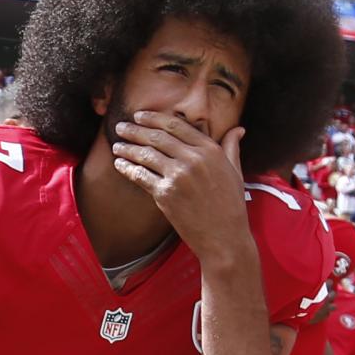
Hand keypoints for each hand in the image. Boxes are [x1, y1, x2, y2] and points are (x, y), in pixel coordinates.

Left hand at [110, 111, 250, 258]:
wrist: (224, 238)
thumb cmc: (231, 207)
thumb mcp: (236, 172)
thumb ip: (232, 148)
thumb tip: (238, 129)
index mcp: (210, 150)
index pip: (177, 125)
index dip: (154, 118)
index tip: (140, 116)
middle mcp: (193, 159)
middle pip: (157, 137)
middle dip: (135, 130)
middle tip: (121, 127)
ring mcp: (178, 176)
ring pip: (146, 154)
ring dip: (127, 148)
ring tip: (116, 145)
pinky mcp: (165, 194)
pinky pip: (141, 176)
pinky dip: (127, 168)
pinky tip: (120, 165)